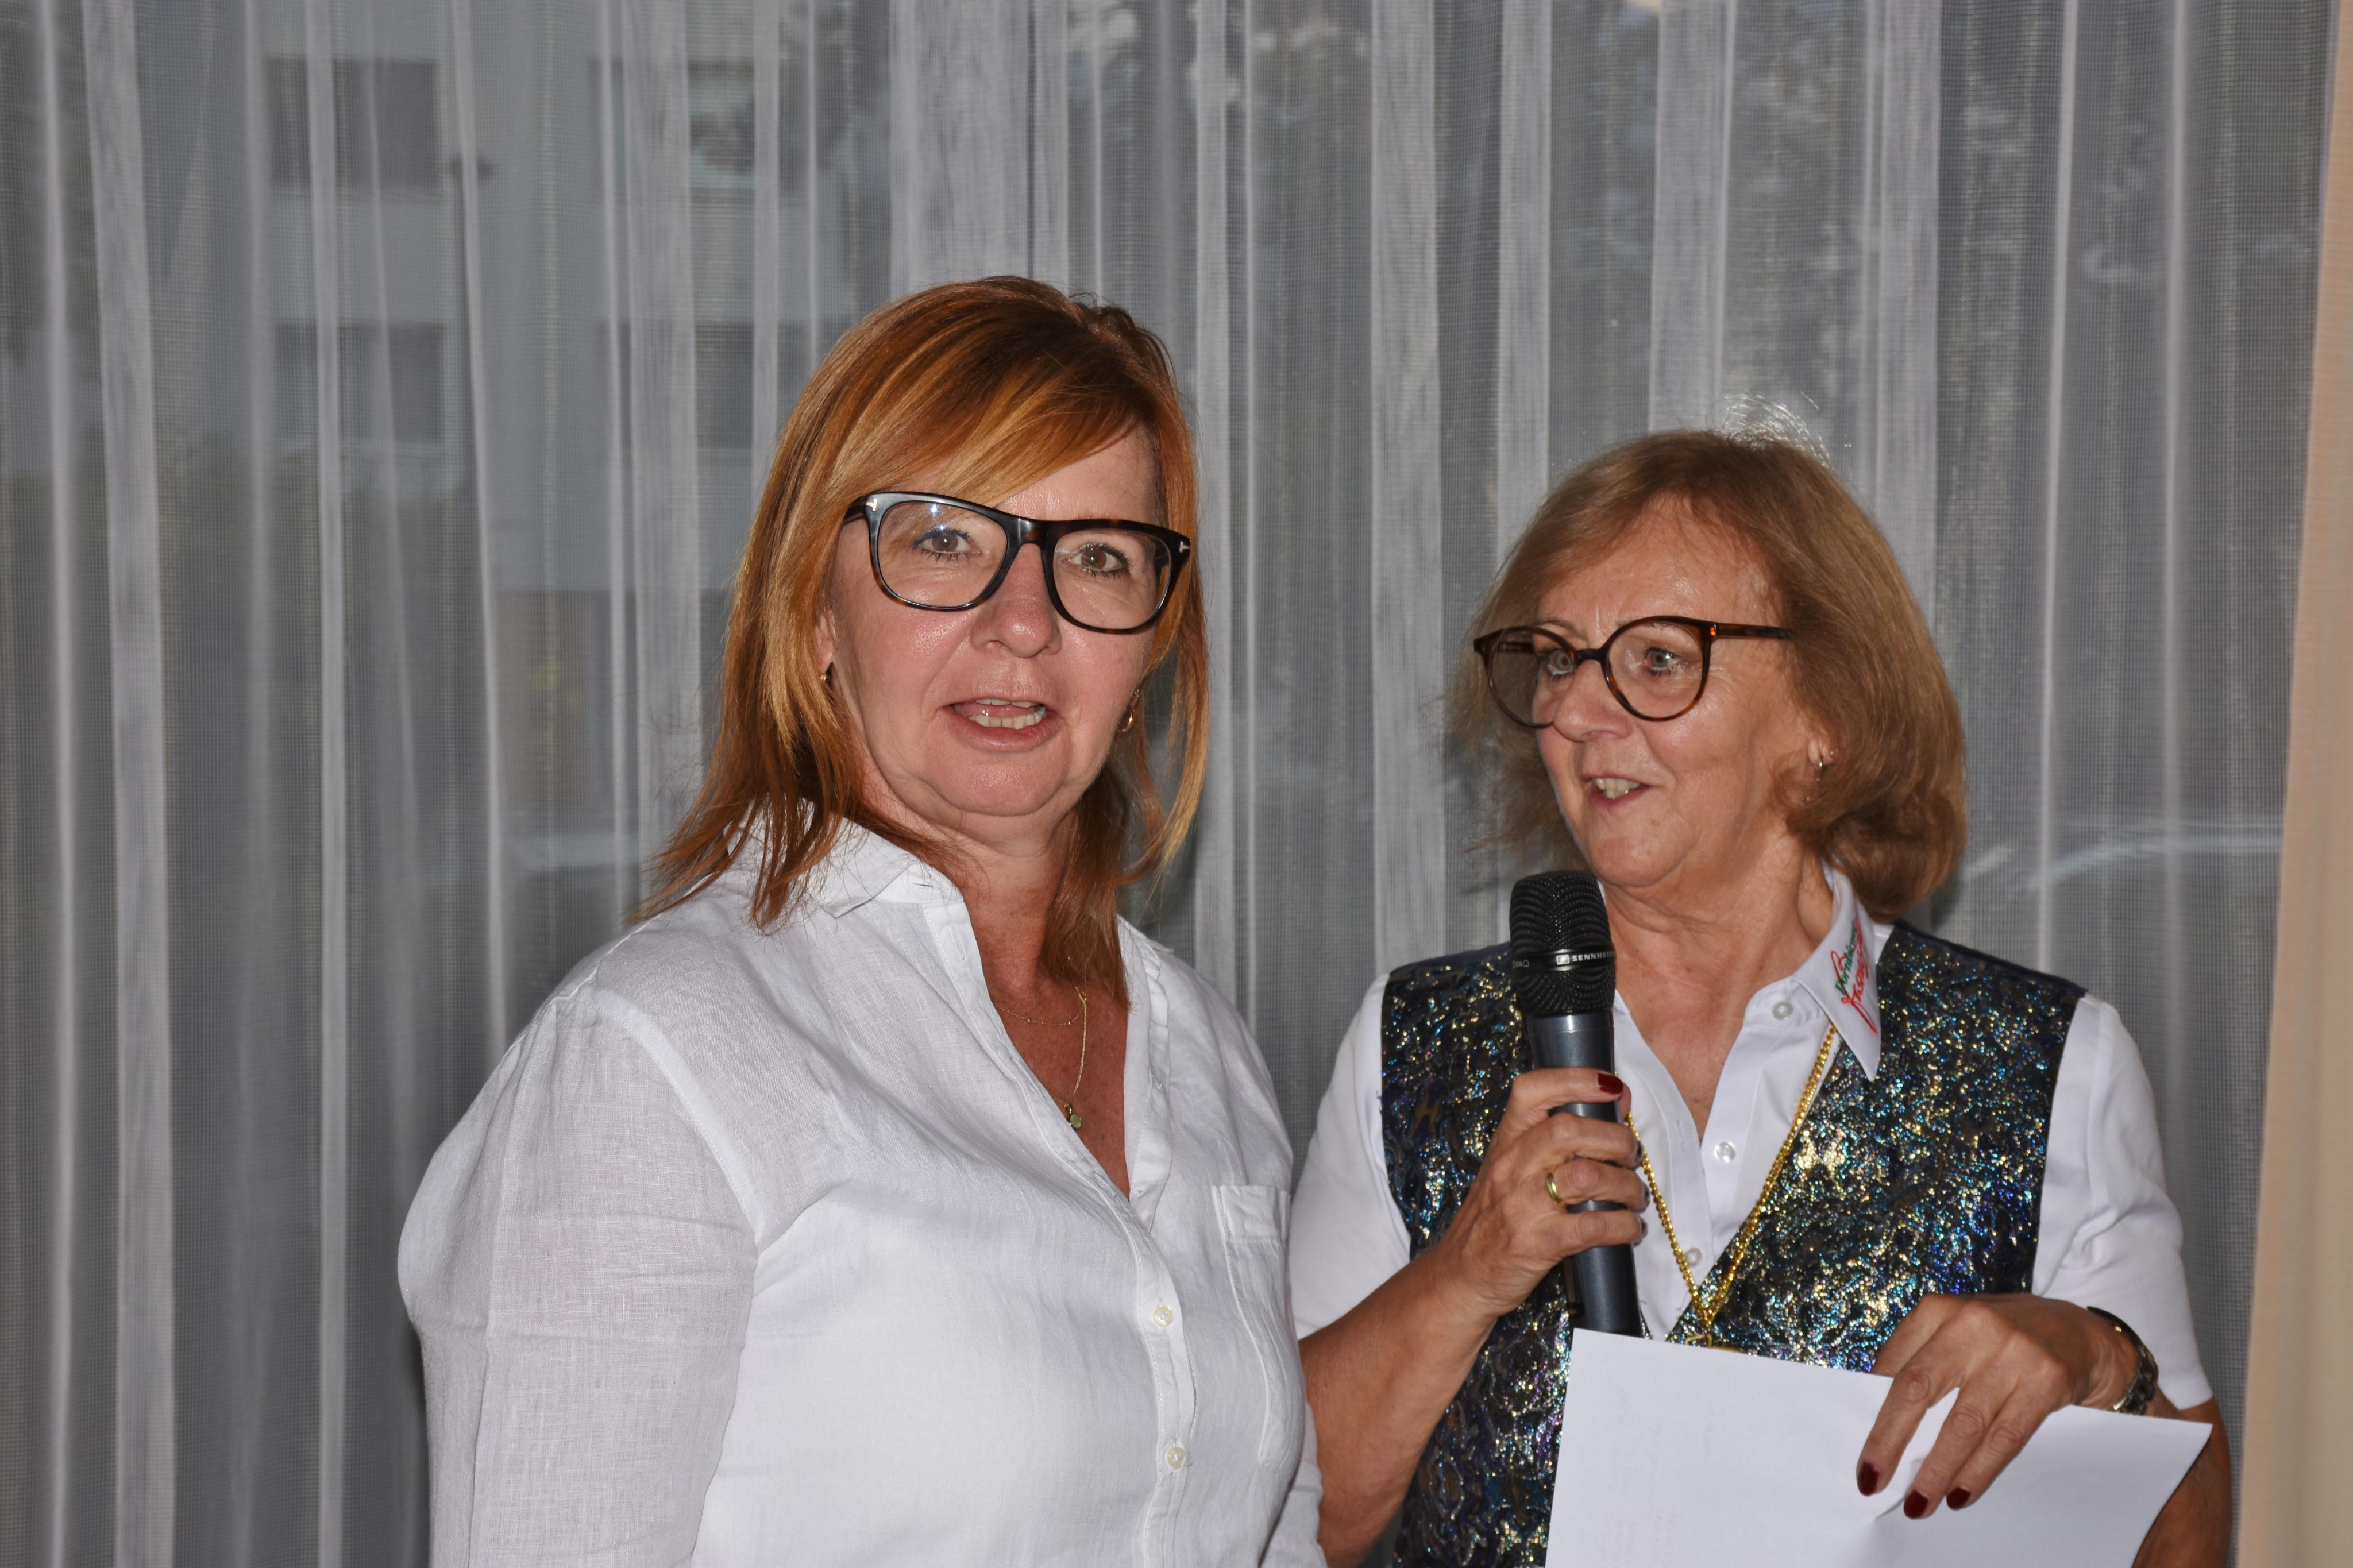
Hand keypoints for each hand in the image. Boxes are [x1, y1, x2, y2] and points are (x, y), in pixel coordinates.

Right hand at [1426, 1069, 1646, 1321]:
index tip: (1613, 1088)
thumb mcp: (1508, 1169)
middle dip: (1616, 1139)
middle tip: (1632, 1156)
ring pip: (1586, 1176)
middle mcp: (1511, 1167)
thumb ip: (1547, 1143)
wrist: (1459, 1275)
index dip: (1576, 1080)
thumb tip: (1610, 1115)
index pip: (1532, 1092)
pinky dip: (1623, 1225)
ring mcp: (1522, 1205)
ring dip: (1626, 1185)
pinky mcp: (1537, 1244)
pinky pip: (1592, 1226)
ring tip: (1635, 1196)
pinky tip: (1630, 1228)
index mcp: (1506, 1142)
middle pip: (1569, 1130)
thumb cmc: (1492, 1220)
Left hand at [1857, 1293, 2138, 1518]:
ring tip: (1919, 1503)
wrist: (2081, 1334)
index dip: (1872, 1411)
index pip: (1893, 1365)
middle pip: (1916, 1389)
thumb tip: (1879, 1421)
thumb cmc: (2004, 1340)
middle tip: (1872, 1482)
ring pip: (1962, 1423)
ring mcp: (2012, 1352)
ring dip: (1936, 1470)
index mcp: (1939, 1310)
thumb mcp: (1958, 1333)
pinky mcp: (2046, 1381)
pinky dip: (1978, 1471)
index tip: (1862, 1451)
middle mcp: (1972, 1325)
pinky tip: (1960, 1494)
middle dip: (1889, 1441)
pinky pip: (2004, 1437)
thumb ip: (1922, 1361)